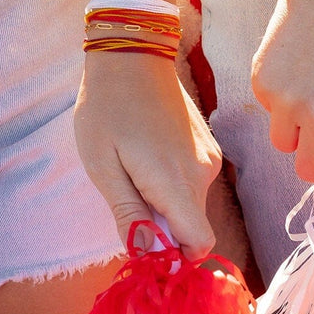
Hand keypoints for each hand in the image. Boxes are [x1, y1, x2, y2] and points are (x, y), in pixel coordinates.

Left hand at [74, 52, 221, 258]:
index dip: (175, 257)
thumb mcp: (103, 166)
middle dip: (163, 228)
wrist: (133, 56)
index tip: (146, 248)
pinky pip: (194, 183)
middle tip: (126, 200)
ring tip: (133, 171)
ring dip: (165, 204)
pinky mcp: (209, 147)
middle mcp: (203, 173)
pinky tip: (148, 156)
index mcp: (176, 181)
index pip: (199, 243)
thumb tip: (148, 255)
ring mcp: (210, 158)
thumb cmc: (107, 110)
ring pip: (192, 204)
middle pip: (192, 226)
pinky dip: (173, 184)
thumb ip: (129, 214)